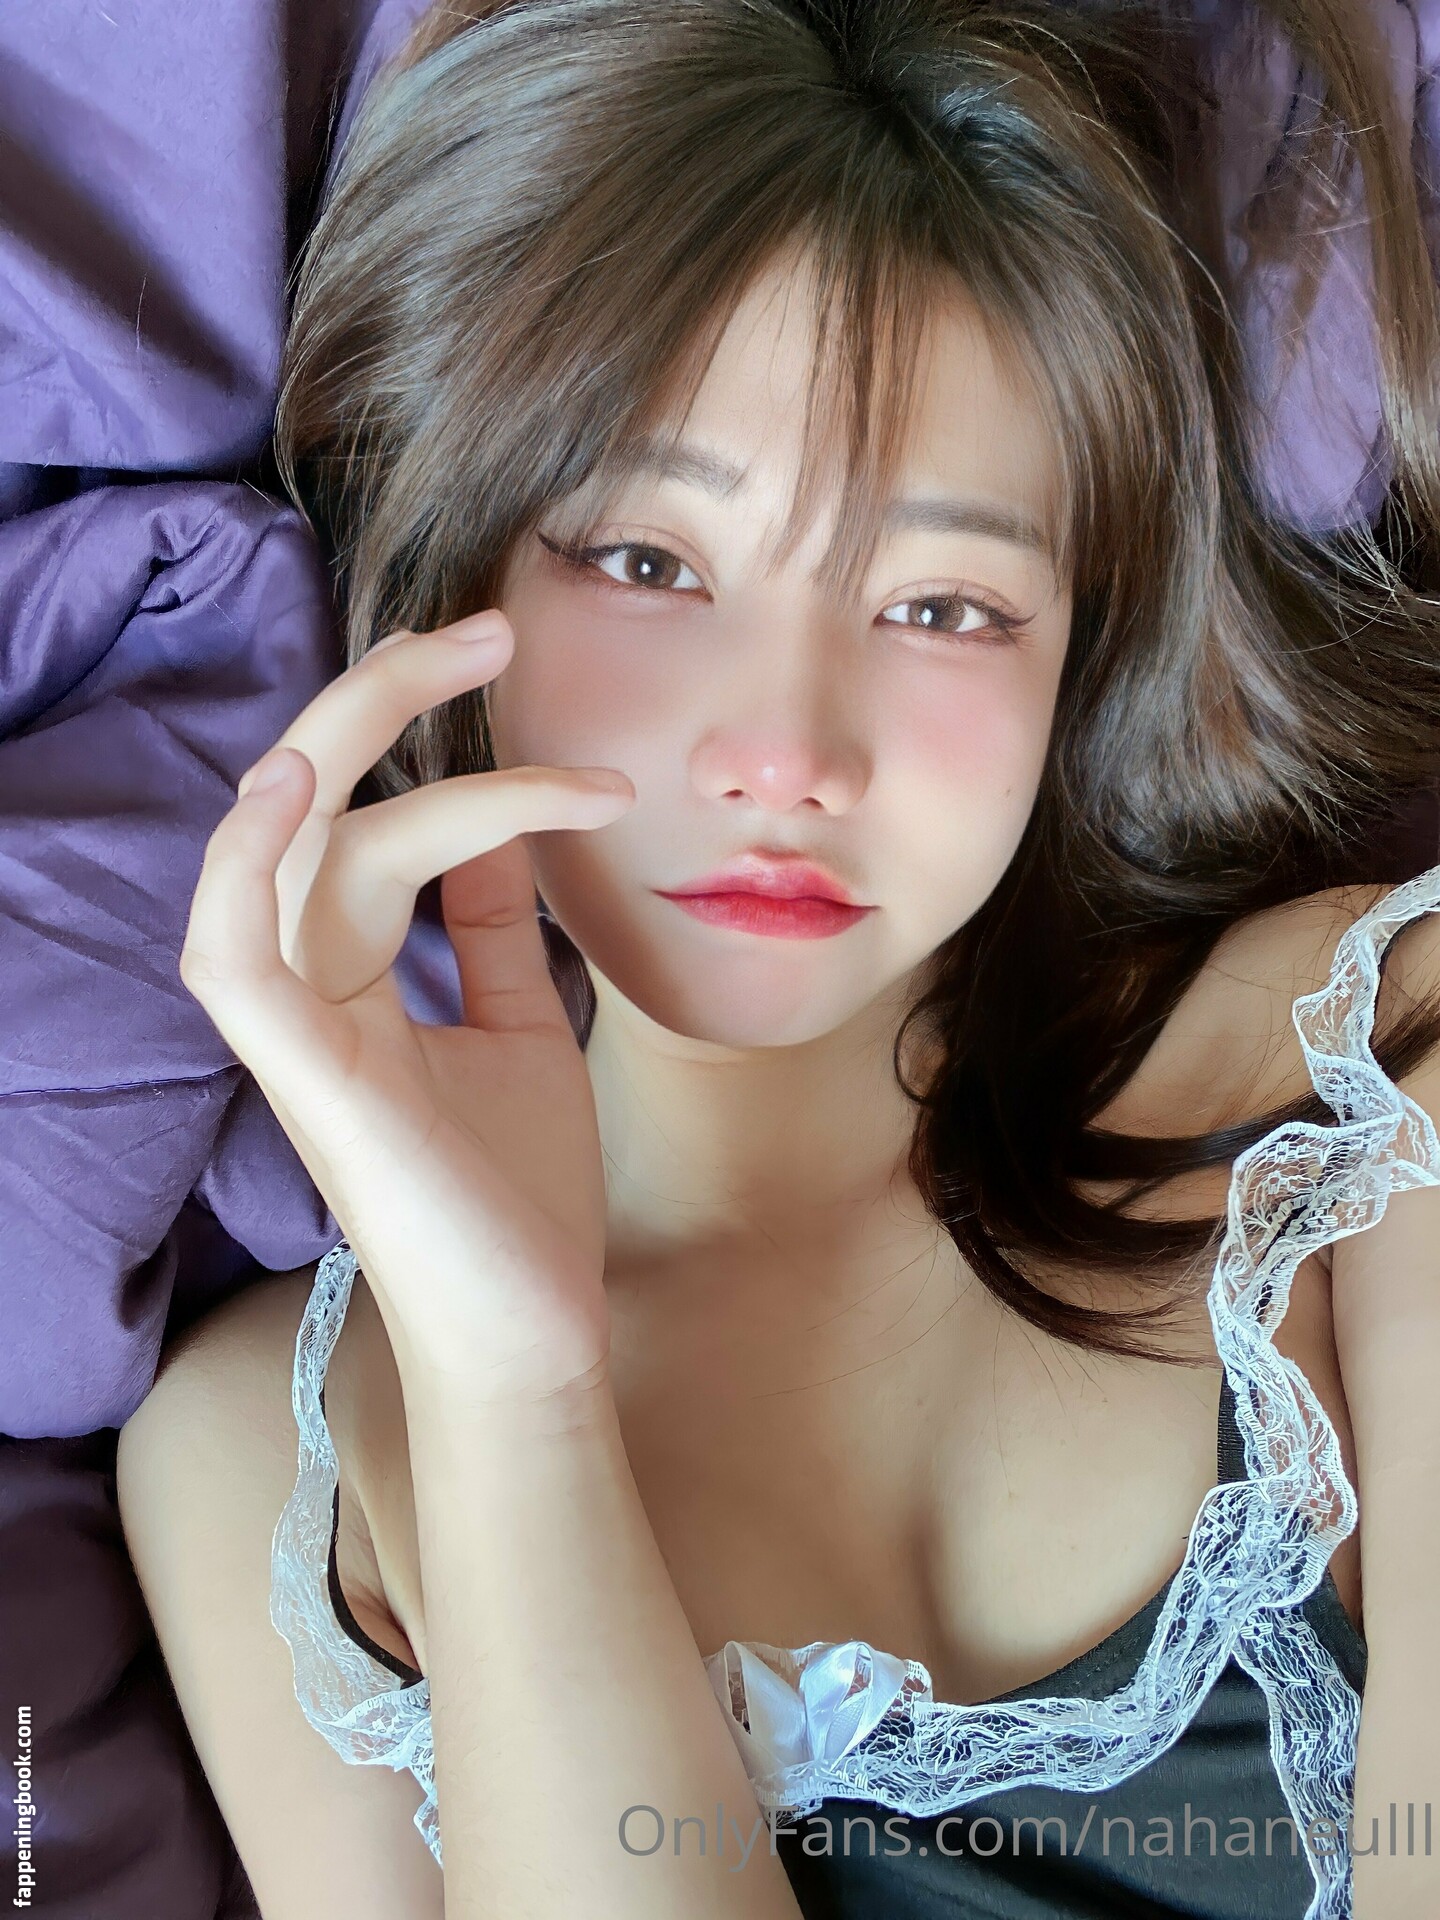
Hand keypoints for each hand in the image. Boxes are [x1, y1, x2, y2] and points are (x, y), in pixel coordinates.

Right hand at [180, 609, 635, 1407]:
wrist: (533, 1334)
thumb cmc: (517, 1193)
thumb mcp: (517, 1027)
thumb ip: (491, 932)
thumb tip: (503, 829)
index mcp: (351, 980)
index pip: (365, 827)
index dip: (437, 749)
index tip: (539, 706)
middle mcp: (308, 993)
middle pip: (301, 811)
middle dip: (379, 701)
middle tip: (482, 629)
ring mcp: (297, 1035)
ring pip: (269, 857)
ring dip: (336, 745)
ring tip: (429, 661)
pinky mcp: (305, 1081)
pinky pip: (232, 956)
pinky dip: (248, 865)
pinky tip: (302, 786)